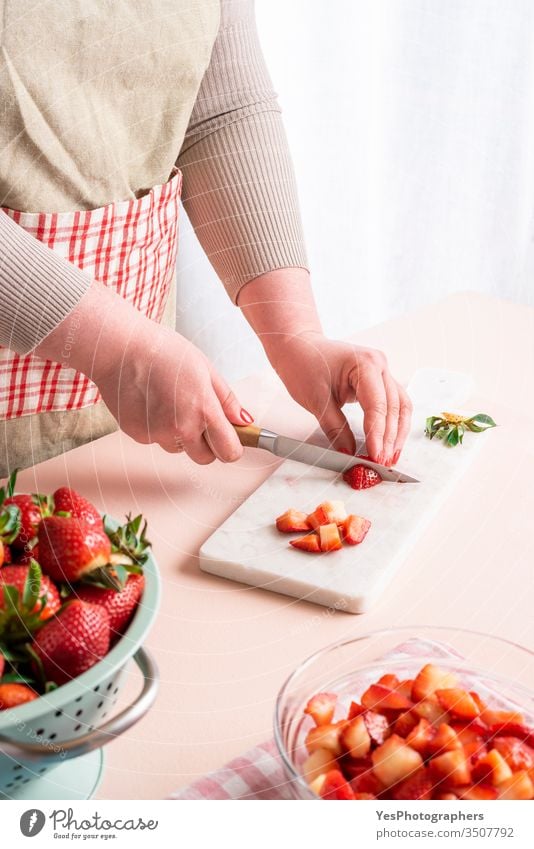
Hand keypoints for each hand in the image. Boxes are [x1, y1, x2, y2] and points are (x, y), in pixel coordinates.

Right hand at [94, 324, 249, 463]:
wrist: (120, 348)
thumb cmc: (163, 351)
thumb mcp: (205, 369)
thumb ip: (227, 400)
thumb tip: (244, 421)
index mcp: (203, 410)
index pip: (229, 452)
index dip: (232, 446)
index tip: (230, 438)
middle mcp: (181, 428)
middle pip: (205, 458)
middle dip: (207, 444)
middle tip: (199, 417)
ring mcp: (157, 434)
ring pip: (178, 448)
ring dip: (179, 435)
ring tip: (169, 402)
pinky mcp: (137, 435)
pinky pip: (156, 439)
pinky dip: (157, 427)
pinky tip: (151, 402)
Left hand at [271, 332, 411, 464]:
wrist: (299, 347)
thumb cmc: (304, 365)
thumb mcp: (316, 400)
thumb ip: (335, 428)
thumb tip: (349, 454)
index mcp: (365, 364)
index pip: (378, 406)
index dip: (378, 435)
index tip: (376, 457)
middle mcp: (380, 365)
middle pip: (393, 408)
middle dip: (389, 439)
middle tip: (383, 463)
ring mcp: (382, 372)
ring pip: (399, 406)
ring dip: (397, 433)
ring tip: (391, 458)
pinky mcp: (379, 380)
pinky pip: (393, 404)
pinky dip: (393, 424)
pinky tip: (390, 442)